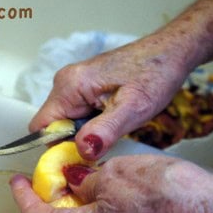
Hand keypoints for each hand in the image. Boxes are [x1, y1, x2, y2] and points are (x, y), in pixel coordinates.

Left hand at [9, 155, 212, 212]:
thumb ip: (86, 181)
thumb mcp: (115, 175)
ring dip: (78, 205)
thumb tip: (78, 182)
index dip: (23, 195)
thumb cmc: (169, 200)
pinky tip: (108, 196)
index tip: (17, 181)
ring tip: (83, 179)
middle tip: (54, 174)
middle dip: (53, 198)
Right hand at [28, 36, 190, 160]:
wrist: (171, 52)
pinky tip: (110, 126)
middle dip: (71, 144)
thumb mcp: (134, 108)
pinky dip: (89, 127)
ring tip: (110, 136)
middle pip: (52, 127)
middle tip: (101, 151)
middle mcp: (65, 83)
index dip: (55, 149)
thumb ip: (105, 130)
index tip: (79, 160)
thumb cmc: (155, 75)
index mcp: (69, 86)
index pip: (41, 128)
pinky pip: (76, 116)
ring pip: (64, 123)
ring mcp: (74, 85)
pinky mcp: (85, 88)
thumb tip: (82, 151)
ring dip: (82, 136)